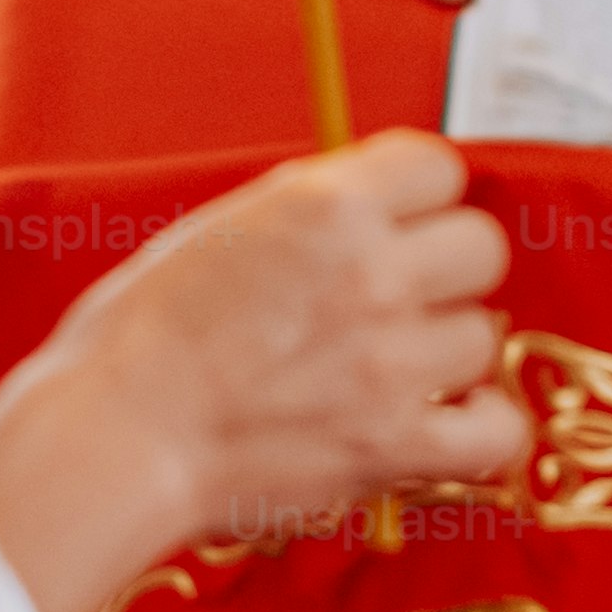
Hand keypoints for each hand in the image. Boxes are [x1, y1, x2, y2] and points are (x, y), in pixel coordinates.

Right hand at [0, 130, 521, 611]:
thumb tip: (368, 204)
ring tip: (394, 368)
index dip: (421, 195)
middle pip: (481, 247)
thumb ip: (308, 212)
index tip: (403, 221)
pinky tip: (453, 417)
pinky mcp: (393, 446)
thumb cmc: (138, 338)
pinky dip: (485, 428)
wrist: (114, 437)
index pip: (440, 165)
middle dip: (445, 269)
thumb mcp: (220, 230)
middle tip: (401, 297)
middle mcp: (371, 274)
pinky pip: (497, 432)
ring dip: (446, 352)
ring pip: (482, 337)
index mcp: (325, 207)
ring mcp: (389, 363)